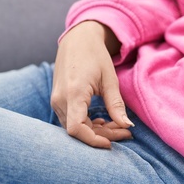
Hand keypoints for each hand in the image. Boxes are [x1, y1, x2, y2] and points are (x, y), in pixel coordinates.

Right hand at [52, 20, 133, 147]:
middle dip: (102, 135)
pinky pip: (71, 119)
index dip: (93, 140)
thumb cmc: (95, 55)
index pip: (77, 129)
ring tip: (117, 126)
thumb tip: (127, 126)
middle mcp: (60, 100)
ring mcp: (56, 101)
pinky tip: (102, 120)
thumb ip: (116, 104)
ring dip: (96, 130)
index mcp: (73, 93)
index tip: (112, 143)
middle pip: (78, 131)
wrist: (77, 39)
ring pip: (74, 127)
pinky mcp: (58, 101)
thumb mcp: (110, 79)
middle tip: (126, 132)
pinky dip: (87, 124)